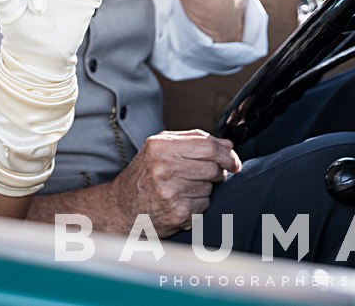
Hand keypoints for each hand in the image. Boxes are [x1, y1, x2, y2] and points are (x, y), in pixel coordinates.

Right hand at [108, 129, 241, 236]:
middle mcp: (164, 167)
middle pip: (213, 168)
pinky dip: (198, 204)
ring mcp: (171, 191)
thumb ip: (193, 141)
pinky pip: (205, 205)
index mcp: (160, 146)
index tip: (233, 161)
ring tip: (183, 189)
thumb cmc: (143, 176)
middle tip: (206, 176)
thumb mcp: (160, 149)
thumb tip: (228, 145)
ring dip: (205, 189)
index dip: (227, 154)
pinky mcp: (178, 213)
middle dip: (217, 173)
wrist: (121, 207)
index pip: (208, 146)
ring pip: (210, 187)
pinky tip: (181, 202)